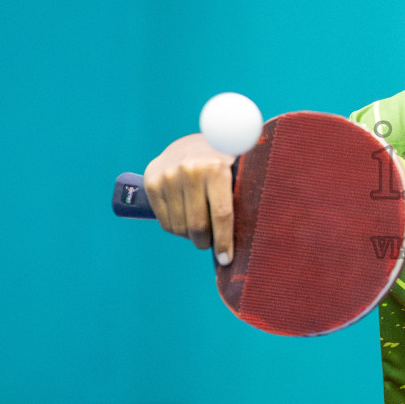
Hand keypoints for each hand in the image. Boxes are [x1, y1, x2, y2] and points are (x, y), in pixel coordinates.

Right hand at [142, 133, 235, 263]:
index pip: (221, 214)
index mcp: (217, 167)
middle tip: (211, 244)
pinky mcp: (152, 182)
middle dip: (206, 242)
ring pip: (179, 227)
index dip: (224, 241)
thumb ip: (243, 195)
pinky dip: (176, 229)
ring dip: (190, 237)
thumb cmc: (222, 165)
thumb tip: (253, 236)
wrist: (190, 144)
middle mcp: (190, 170)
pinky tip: (185, 222)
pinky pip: (165, 222)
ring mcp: (168, 176)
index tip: (226, 259)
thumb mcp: (237, 171)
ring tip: (200, 232)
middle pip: (198, 225)